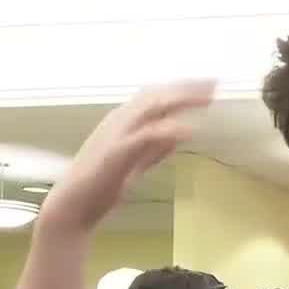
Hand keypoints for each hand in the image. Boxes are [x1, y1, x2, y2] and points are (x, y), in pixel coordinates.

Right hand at [42, 80, 214, 235]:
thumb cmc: (101, 185)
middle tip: (214, 82)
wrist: (73, 205)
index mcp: (123, 122)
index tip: (208, 86)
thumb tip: (178, 135)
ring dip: (180, 99)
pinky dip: (167, 130)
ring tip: (207, 97)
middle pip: (156, 95)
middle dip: (185, 87)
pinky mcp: (116, 152)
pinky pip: (144, 136)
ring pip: (150, 107)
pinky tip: (188, 130)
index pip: (155, 97)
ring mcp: (116, 134)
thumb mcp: (136, 163)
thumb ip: (156, 149)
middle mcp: (119, 121)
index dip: (181, 89)